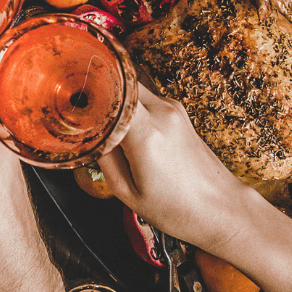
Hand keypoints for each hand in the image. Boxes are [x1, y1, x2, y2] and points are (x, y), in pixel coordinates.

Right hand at [96, 83, 291, 291]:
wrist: (224, 210)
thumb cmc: (181, 209)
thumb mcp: (128, 194)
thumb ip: (104, 158)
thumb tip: (91, 136)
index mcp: (147, 133)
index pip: (109, 91)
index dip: (85, 91)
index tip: (68, 98)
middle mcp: (163, 113)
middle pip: (120, 81)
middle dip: (98, 90)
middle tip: (78, 106)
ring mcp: (174, 110)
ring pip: (132, 89)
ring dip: (115, 99)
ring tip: (100, 120)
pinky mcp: (180, 114)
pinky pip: (145, 101)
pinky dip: (130, 108)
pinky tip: (123, 128)